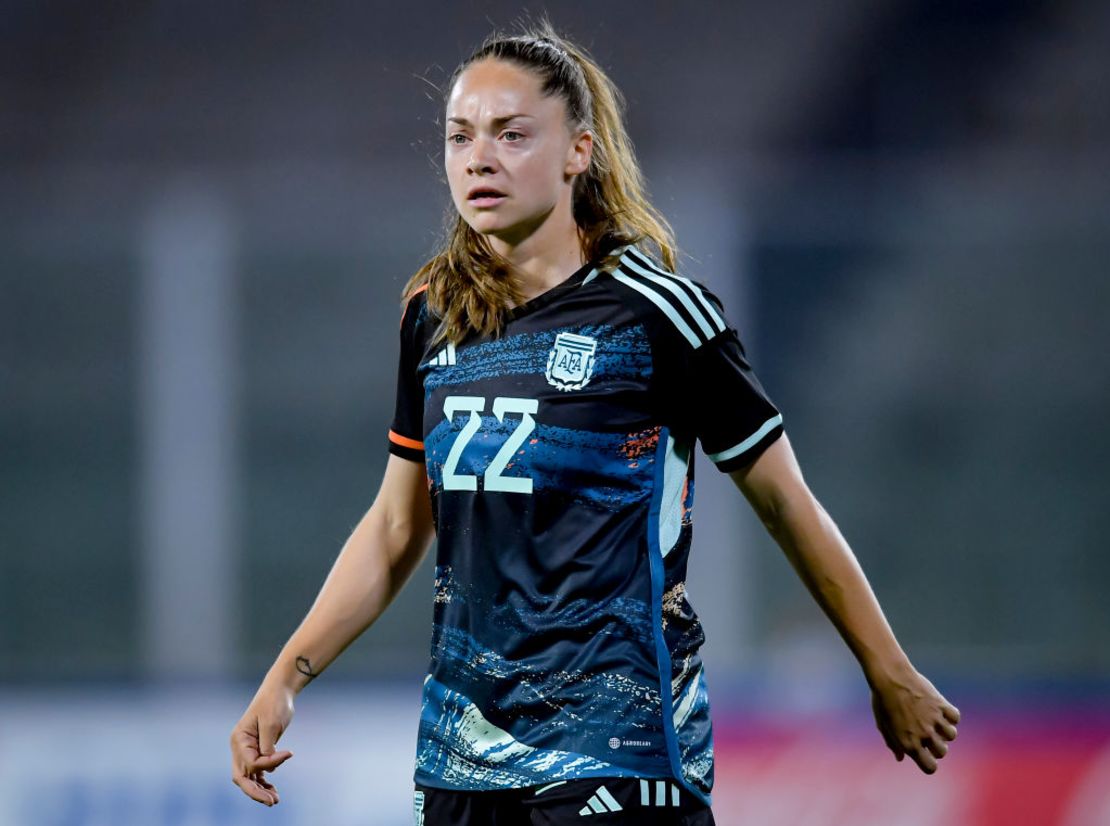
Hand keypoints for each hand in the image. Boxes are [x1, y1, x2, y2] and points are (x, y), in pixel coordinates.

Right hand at [230, 684, 295, 805]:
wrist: (279, 691)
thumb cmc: (274, 704)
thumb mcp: (272, 724)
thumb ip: (267, 747)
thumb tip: (268, 769)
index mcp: (239, 739)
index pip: (251, 762)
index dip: (269, 763)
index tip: (288, 753)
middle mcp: (239, 747)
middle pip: (242, 777)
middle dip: (255, 791)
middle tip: (272, 801)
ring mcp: (246, 750)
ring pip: (249, 777)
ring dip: (260, 789)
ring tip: (275, 800)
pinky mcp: (257, 751)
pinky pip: (256, 771)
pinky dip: (263, 781)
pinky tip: (273, 790)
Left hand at [870, 668, 958, 773]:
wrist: (889, 677)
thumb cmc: (882, 701)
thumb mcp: (883, 725)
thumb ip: (893, 744)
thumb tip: (901, 758)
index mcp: (909, 744)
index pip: (930, 768)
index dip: (929, 763)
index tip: (926, 755)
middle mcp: (924, 735)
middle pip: (942, 752)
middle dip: (937, 746)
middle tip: (928, 733)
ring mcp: (934, 720)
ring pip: (951, 735)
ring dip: (944, 729)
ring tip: (934, 720)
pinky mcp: (941, 705)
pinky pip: (955, 717)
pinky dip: (950, 714)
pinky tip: (940, 709)